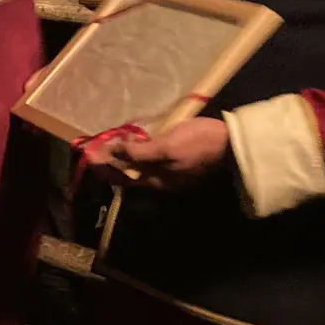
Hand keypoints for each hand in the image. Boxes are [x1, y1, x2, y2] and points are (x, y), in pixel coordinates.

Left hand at [85, 117, 229, 190]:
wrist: (235, 145)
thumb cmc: (200, 143)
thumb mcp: (167, 146)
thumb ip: (140, 152)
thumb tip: (113, 152)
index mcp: (158, 179)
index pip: (124, 176)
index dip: (106, 167)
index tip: (90, 157)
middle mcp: (164, 181)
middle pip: (132, 175)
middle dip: (114, 165)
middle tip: (97, 153)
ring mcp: (176, 175)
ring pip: (144, 170)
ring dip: (128, 161)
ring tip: (114, 150)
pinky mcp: (185, 165)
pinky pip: (157, 164)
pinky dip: (144, 157)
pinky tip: (142, 148)